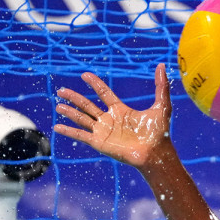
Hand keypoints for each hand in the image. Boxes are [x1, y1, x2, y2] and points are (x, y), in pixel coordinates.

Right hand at [54, 63, 172, 169]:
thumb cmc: (159, 133)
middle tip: (61, 90)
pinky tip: (57, 127)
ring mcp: (103, 131)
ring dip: (69, 112)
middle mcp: (110, 120)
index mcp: (121, 111)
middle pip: (87, 105)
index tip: (85, 75)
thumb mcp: (162, 106)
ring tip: (58, 106)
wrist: (156, 154)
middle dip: (74, 97)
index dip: (95, 84)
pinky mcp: (100, 142)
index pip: (104, 94)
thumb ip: (161, 86)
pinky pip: (81, 135)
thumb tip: (162, 65)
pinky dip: (69, 131)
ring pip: (81, 118)